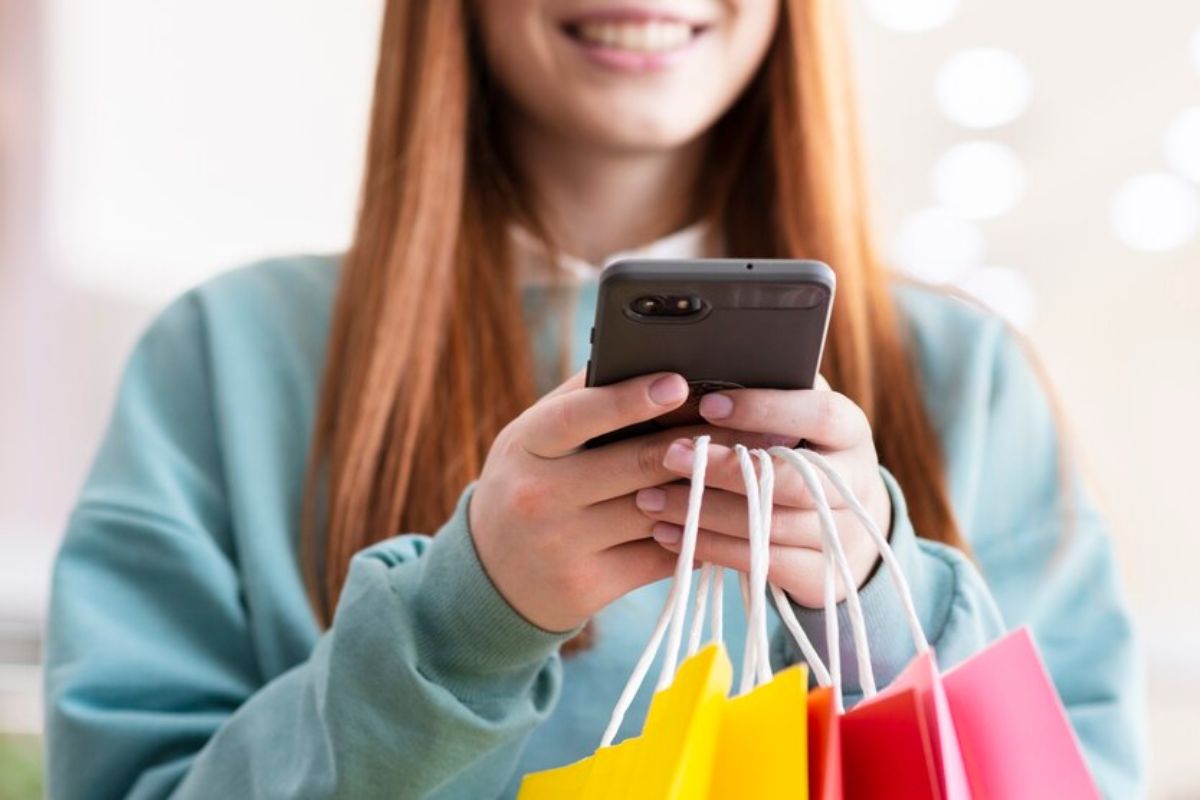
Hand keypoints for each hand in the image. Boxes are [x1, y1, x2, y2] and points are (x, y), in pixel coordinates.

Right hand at [470, 370, 782, 631]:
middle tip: (755, 425)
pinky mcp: (588, 587)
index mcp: (528, 445)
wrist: (491, 577)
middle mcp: (539, 495)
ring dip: (714, 491)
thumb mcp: (534, 438)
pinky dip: (699, 536)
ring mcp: (563, 546)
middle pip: (638, 464)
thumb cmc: (530, 484)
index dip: (630, 399)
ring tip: (757, 468)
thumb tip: (649, 354)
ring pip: (659, 511)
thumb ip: (583, 400)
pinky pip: (661, 557)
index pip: (578, 416)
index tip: (678, 382)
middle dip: (704, 442)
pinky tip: (728, 517)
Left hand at [632, 378, 891, 607]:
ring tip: (650, 498)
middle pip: (790, 480)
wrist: (846, 527)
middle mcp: (856, 483)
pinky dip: (710, 549)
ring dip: (703, 512)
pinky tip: (667, 534)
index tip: (708, 405)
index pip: (819, 414)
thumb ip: (766, 393)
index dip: (764, 409)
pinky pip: (760, 564)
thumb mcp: (795, 418)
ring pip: (768, 526)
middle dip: (724, 468)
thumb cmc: (799, 453)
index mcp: (850, 431)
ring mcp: (844, 534)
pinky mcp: (822, 577)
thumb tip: (700, 367)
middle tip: (668, 455)